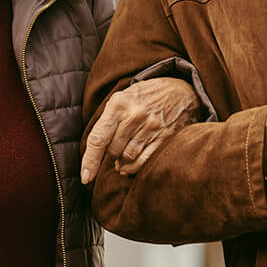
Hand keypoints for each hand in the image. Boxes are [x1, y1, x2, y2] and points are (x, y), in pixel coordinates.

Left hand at [79, 77, 200, 183]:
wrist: (181, 89)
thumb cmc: (145, 96)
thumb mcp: (122, 98)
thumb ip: (108, 121)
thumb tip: (97, 154)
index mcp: (118, 103)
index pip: (98, 138)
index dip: (90, 161)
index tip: (85, 177)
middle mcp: (134, 115)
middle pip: (113, 150)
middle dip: (111, 154)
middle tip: (115, 150)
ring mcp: (152, 126)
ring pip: (128, 158)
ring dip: (123, 163)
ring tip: (122, 160)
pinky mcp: (165, 137)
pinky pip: (145, 161)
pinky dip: (136, 167)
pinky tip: (132, 166)